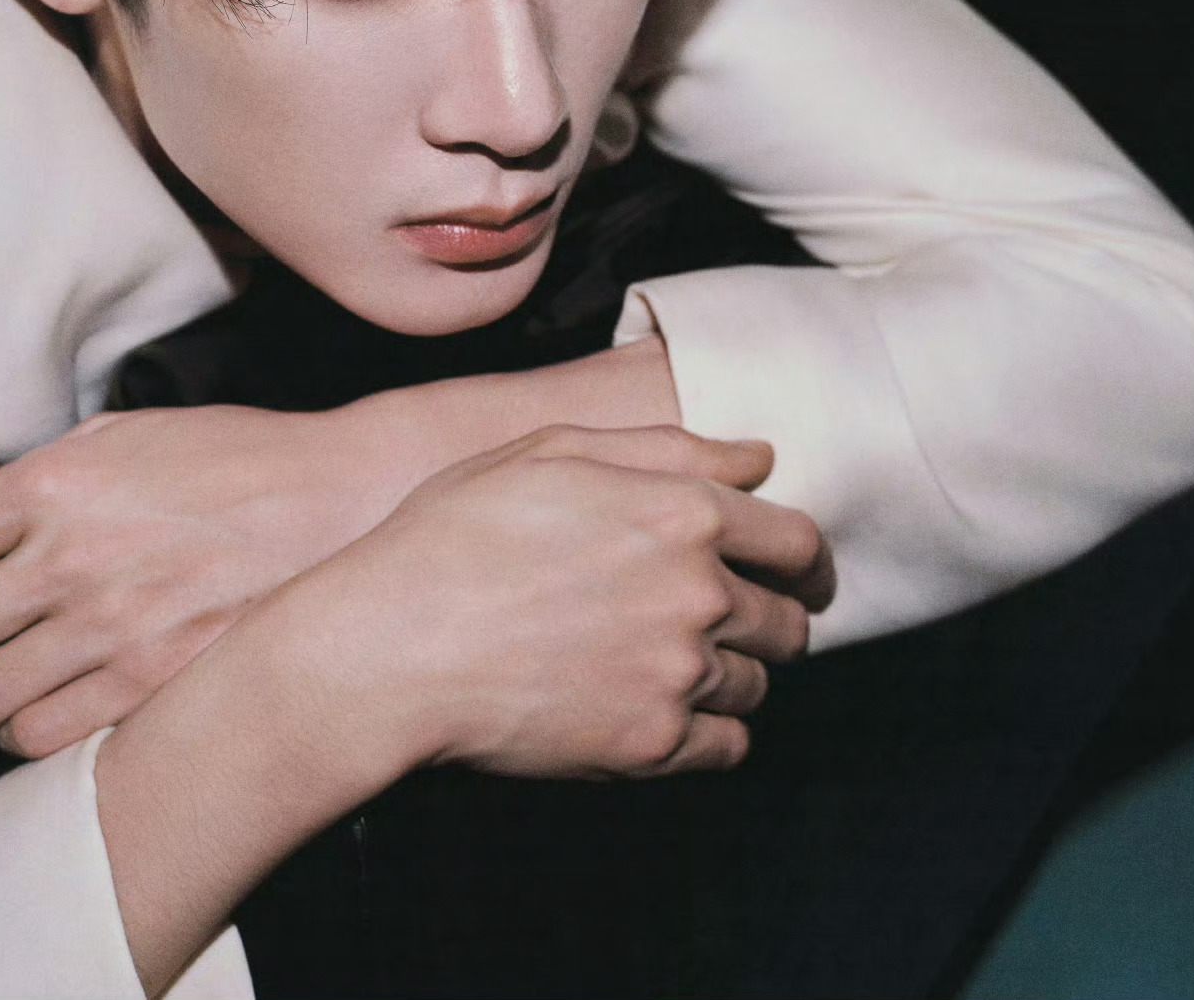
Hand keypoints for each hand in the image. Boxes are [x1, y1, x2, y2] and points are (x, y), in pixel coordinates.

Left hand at [0, 403, 401, 757]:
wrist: (341, 498)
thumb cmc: (237, 460)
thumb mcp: (129, 431)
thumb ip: (43, 474)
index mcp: (48, 486)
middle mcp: (64, 558)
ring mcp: (108, 627)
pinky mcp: (150, 681)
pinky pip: (40, 738)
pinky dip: (25, 735)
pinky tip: (44, 713)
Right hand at [93, 423, 828, 994]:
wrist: (389, 649)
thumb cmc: (454, 536)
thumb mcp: (552, 452)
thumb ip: (669, 448)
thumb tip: (758, 458)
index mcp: (684, 512)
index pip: (799, 542)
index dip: (804, 559)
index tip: (797, 574)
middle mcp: (699, 593)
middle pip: (788, 620)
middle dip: (768, 618)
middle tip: (724, 624)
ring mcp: (679, 674)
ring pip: (757, 683)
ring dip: (731, 674)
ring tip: (669, 665)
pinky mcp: (652, 745)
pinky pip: (728, 745)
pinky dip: (709, 731)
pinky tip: (661, 709)